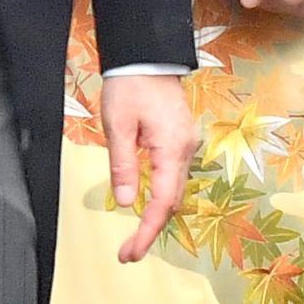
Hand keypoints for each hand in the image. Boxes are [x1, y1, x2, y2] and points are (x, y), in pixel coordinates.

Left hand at [101, 75, 198, 262]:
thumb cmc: (130, 82)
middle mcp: (185, 148)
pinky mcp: (180, 135)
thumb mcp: (118, 125)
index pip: (163, 203)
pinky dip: (161, 191)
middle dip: (151, 228)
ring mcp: (186, 141)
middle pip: (173, 200)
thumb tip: (127, 203)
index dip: (146, 232)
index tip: (129, 252)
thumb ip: (123, 165)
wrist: (146, 51)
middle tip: (127, 249)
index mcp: (172, 147)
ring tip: (134, 232)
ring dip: (157, 211)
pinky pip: (173, 172)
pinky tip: (146, 198)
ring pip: (175, 187)